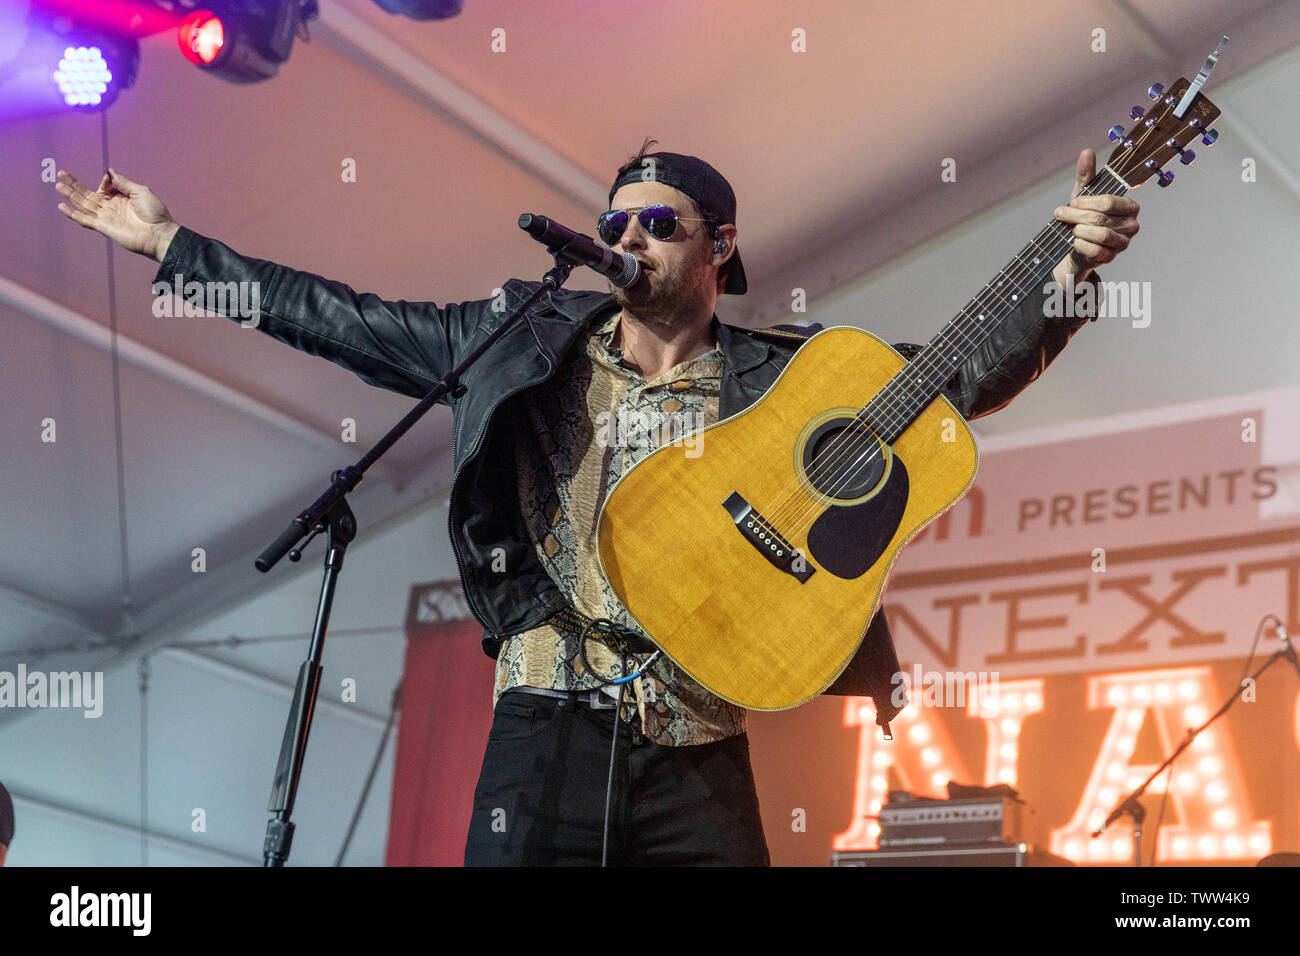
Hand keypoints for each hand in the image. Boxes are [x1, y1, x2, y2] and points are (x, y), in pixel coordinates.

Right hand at [55, 168, 179, 261]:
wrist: (159, 233)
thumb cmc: (155, 213)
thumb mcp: (140, 191)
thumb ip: (123, 182)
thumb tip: (109, 172)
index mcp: (121, 198)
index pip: (104, 187)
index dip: (104, 182)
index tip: (107, 178)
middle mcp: (111, 207)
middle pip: (88, 194)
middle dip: (74, 184)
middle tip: (60, 173)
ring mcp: (106, 217)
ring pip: (84, 204)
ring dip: (70, 195)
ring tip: (58, 185)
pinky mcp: (103, 227)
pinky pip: (84, 220)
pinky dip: (73, 213)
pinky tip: (62, 206)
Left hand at [1051, 148, 1139, 285]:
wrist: (1076, 244)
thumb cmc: (1083, 215)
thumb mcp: (1083, 194)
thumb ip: (1086, 174)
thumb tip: (1086, 151)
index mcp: (1130, 206)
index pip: (1109, 202)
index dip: (1087, 202)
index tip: (1072, 202)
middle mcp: (1132, 224)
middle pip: (1100, 218)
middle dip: (1075, 216)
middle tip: (1061, 214)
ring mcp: (1124, 243)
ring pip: (1099, 234)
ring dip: (1078, 230)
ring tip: (1070, 229)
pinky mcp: (1112, 257)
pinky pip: (1096, 251)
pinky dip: (1081, 245)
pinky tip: (1075, 241)